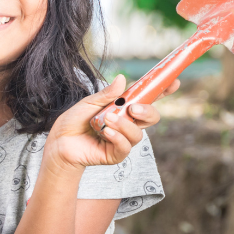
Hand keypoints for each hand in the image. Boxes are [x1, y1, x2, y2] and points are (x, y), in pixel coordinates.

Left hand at [42, 74, 178, 168]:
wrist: (59, 142)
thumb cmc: (74, 121)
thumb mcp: (90, 102)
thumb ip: (107, 94)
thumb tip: (122, 79)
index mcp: (123, 108)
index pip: (147, 99)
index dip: (163, 91)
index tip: (174, 82)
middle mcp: (127, 124)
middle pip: (151, 118)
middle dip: (148, 112)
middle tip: (134, 108)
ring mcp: (122, 140)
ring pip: (138, 134)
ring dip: (124, 125)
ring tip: (107, 119)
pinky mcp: (115, 154)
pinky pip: (125, 147)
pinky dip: (117, 138)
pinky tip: (106, 133)